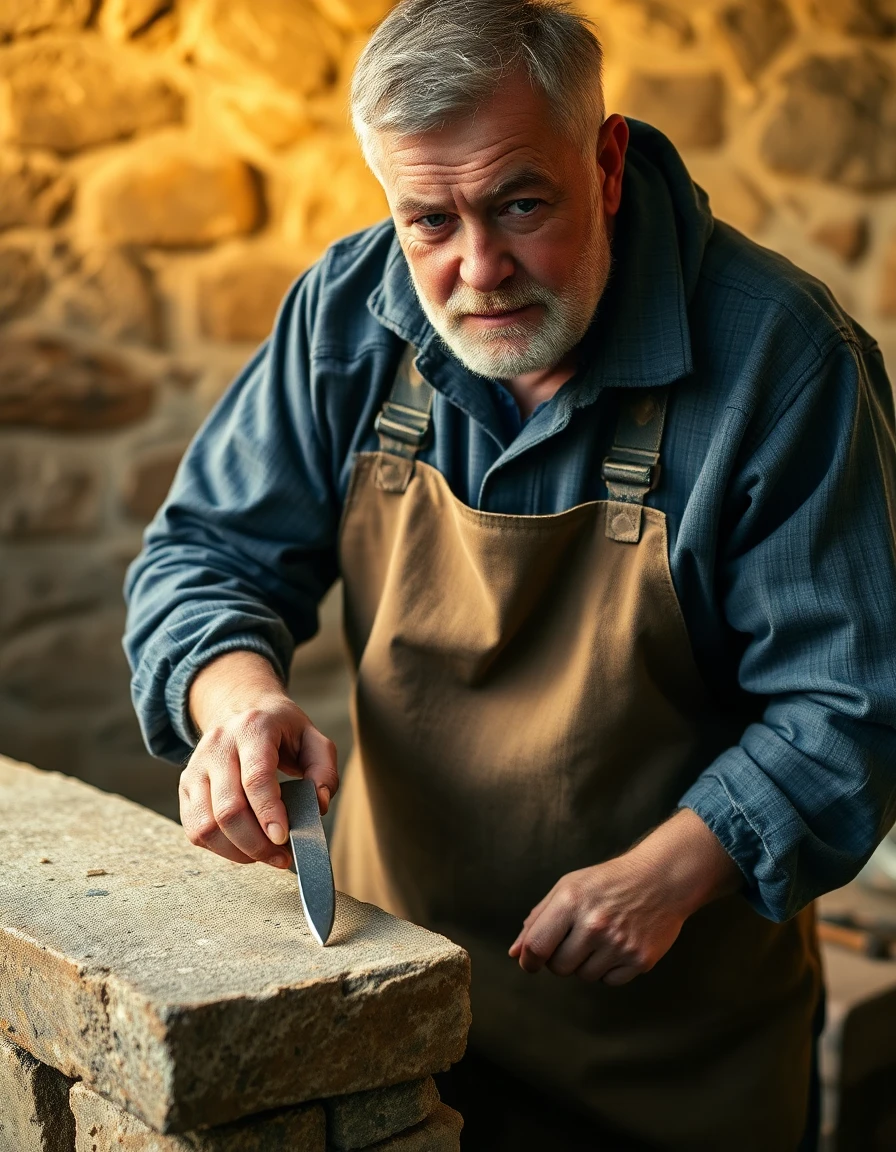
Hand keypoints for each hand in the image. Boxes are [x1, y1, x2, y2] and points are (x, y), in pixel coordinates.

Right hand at [179, 651, 338, 869]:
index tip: (282, 839)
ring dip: (237, 851)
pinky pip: (195, 829)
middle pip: (229, 808)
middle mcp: (218, 745)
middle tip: (281, 857)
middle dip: (256, 843)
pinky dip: (219, 848)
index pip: (256, 777)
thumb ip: (324, 771)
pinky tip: (243, 848)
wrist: (240, 708)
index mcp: (253, 729)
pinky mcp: (186, 785)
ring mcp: (196, 766)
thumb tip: (318, 806)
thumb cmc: (281, 730)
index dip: (269, 813)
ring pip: (206, 824)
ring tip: (263, 854)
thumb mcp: (313, 739)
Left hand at [508, 808, 741, 984]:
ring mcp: (619, 943)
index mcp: (571, 900)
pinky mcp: (640, 959)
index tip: (531, 961)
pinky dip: (609, 969)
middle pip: (559, 967)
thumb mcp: (568, 887)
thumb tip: (515, 953)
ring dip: (585, 963)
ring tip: (600, 938)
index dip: (528, 960)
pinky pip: (609, 981)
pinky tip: (618, 945)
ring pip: (584, 976)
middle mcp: (595, 923)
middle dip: (559, 959)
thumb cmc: (607, 882)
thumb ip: (538, 919)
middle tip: (574, 940)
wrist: (661, 878)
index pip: (537, 947)